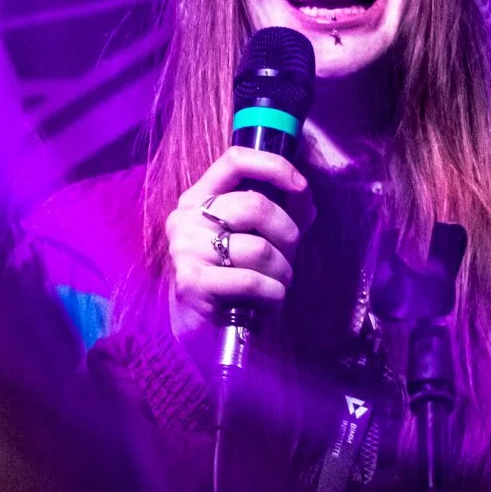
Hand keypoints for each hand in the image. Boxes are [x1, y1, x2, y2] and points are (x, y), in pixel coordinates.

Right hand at [165, 148, 315, 348]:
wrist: (203, 331)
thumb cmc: (234, 279)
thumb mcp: (258, 238)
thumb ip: (283, 213)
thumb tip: (305, 196)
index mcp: (199, 197)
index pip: (235, 160)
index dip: (274, 166)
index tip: (301, 186)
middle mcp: (186, 217)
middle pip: (255, 205)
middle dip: (288, 235)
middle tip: (289, 258)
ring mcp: (184, 249)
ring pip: (259, 248)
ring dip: (283, 272)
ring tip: (276, 285)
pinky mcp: (190, 281)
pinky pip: (251, 280)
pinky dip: (272, 294)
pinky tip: (267, 302)